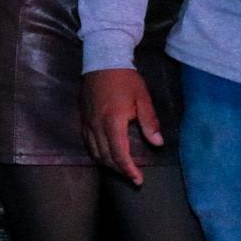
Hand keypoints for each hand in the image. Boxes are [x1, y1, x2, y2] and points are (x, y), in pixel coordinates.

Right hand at [81, 68, 162, 186]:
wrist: (102, 61)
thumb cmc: (125, 79)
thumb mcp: (143, 98)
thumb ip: (149, 122)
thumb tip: (157, 143)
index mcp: (113, 122)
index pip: (119, 154)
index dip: (129, 170)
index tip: (138, 179)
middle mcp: (97, 125)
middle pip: (106, 157)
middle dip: (119, 170)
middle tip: (133, 177)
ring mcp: (87, 123)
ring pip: (95, 152)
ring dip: (108, 164)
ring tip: (121, 168)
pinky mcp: (82, 119)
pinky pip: (88, 143)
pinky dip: (97, 153)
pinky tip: (106, 154)